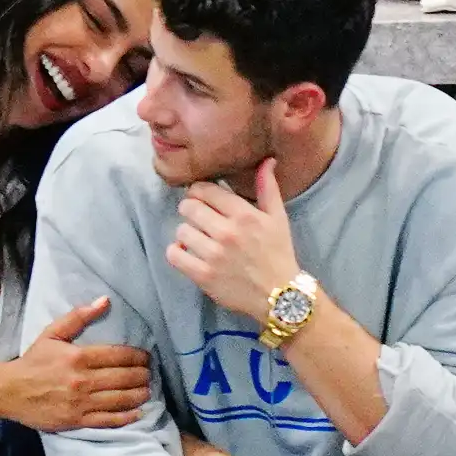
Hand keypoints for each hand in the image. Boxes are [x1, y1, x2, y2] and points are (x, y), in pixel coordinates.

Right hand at [4, 297, 150, 431]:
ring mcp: (81, 403)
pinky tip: (138, 412)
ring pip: (120, 399)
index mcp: (79, 357)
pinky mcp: (77, 421)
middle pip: (123, 377)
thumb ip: (78, 317)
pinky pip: (108, 420)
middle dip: (142, 375)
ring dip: (139, 394)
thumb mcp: (52, 334)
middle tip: (150, 373)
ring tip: (147, 390)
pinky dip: (126, 417)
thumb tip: (104, 301)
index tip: (146, 357)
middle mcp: (83, 380)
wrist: (11, 391)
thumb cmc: (34, 361)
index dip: (138, 357)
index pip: (118, 355)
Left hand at [166, 159, 299, 322]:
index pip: (205, 190)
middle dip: (190, 210)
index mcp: (244, 215)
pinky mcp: (203, 276)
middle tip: (196, 218)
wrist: (280, 295)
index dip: (198, 192)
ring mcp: (213, 255)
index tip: (201, 199)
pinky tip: (185, 253)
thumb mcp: (278, 218)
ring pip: (181, 230)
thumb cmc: (278, 253)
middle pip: (189, 208)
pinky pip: (174, 255)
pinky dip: (176, 252)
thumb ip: (268, 188)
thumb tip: (266, 161)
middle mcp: (227, 232)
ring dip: (186, 233)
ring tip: (196, 238)